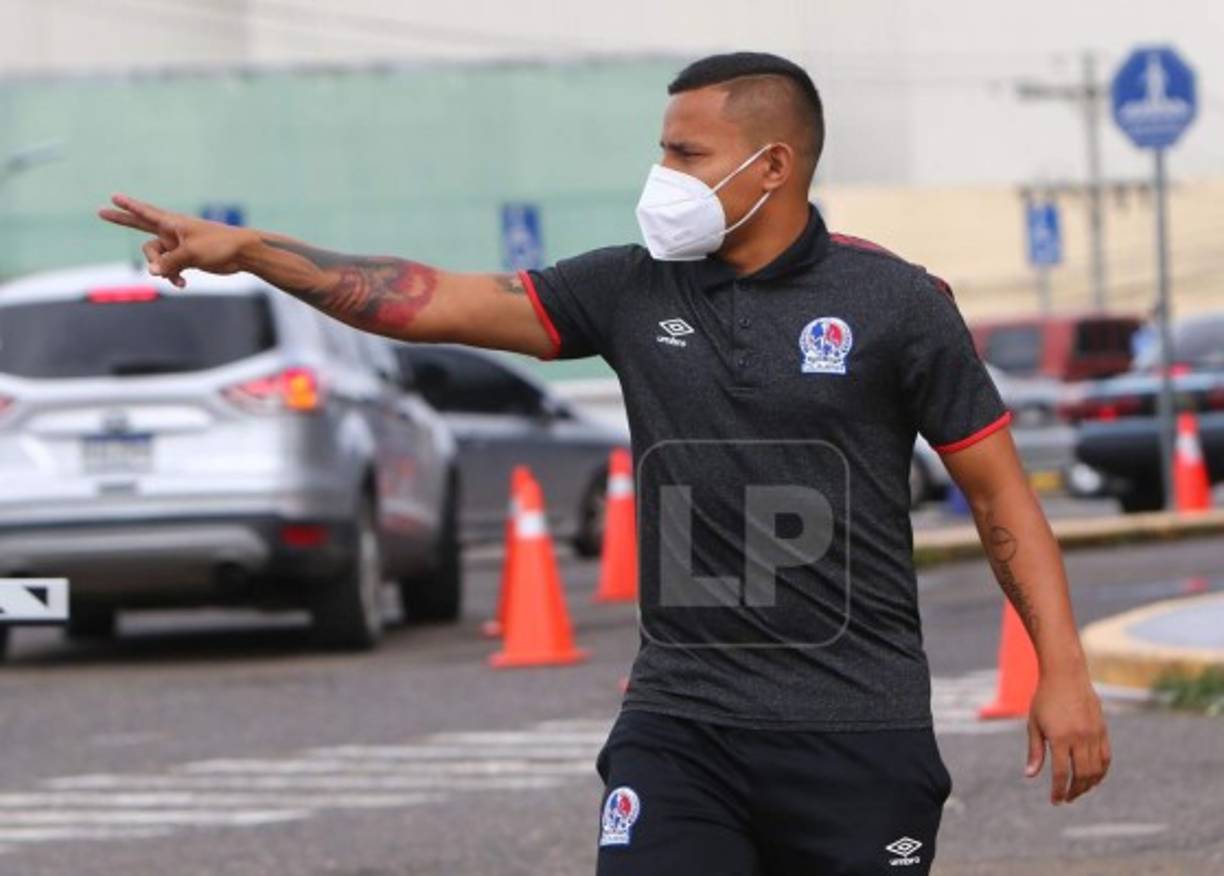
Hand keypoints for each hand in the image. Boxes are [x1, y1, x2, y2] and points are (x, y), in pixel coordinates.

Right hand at [97, 194, 255, 287]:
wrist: (242, 254)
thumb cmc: (219, 245)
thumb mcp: (190, 253)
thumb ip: (168, 263)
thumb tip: (151, 272)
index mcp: (172, 223)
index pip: (144, 212)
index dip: (128, 206)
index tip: (114, 197)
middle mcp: (172, 232)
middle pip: (140, 227)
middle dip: (122, 221)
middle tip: (101, 212)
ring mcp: (177, 245)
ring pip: (156, 258)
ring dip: (162, 269)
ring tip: (176, 276)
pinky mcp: (186, 259)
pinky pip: (169, 269)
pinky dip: (172, 276)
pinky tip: (182, 284)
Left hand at [1026, 667, 1110, 803]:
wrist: (1066, 675)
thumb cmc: (1045, 699)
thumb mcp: (1034, 724)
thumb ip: (1035, 751)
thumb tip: (1030, 775)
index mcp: (1060, 738)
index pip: (1062, 774)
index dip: (1059, 791)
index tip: (1055, 801)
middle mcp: (1080, 738)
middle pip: (1082, 775)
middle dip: (1075, 791)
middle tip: (1066, 798)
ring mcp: (1094, 735)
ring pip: (1096, 770)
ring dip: (1088, 785)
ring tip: (1078, 791)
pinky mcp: (1103, 730)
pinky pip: (1105, 758)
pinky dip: (1101, 772)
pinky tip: (1093, 779)